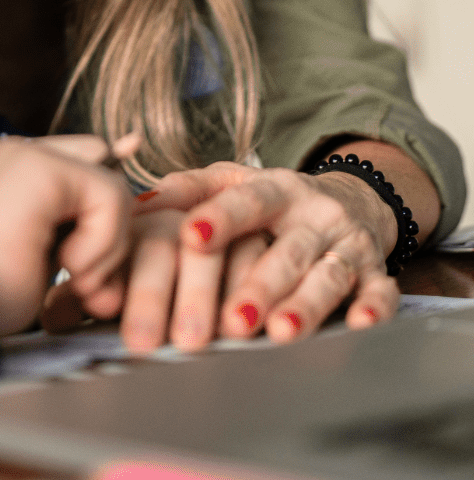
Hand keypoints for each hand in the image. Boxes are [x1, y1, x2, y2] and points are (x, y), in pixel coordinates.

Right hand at [0, 135, 131, 335]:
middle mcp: (11, 150)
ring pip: (111, 185)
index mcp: (3, 167)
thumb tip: (127, 173)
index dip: (105, 194)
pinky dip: (102, 243)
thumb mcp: (40, 252)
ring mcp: (23, 153)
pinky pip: (109, 197)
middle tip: (89, 282)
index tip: (115, 226)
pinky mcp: (40, 169)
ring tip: (74, 280)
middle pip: (101, 164)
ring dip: (106, 246)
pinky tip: (68, 267)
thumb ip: (75, 221)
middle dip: (110, 226)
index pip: (79, 158)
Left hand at [137, 157, 408, 344]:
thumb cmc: (271, 200)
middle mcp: (314, 215)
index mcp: (274, 189)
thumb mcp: (232, 183)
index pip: (246, 201)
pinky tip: (359, 325)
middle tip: (230, 318)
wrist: (349, 200)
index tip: (191, 235)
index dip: (219, 217)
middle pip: (287, 249)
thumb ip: (187, 190)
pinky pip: (381, 291)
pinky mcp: (376, 272)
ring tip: (279, 333)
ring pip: (328, 275)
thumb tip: (135, 203)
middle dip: (259, 284)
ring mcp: (347, 244)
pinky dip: (374, 309)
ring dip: (305, 305)